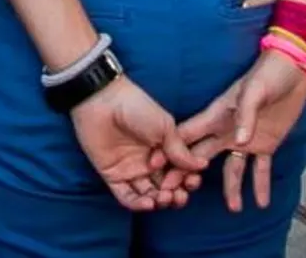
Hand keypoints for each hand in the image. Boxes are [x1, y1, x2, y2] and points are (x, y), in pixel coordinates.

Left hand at [71, 75, 206, 210]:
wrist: (103, 101)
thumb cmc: (136, 107)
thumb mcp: (165, 126)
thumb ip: (180, 150)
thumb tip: (202, 165)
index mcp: (162, 149)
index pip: (179, 172)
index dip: (187, 180)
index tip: (192, 180)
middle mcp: (147, 163)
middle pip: (165, 187)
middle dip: (176, 195)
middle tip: (179, 194)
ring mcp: (130, 170)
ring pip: (148, 195)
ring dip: (159, 202)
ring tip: (164, 197)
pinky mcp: (112, 175)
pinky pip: (126, 197)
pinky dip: (138, 204)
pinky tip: (149, 203)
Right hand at [178, 50, 305, 212]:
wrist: (291, 70)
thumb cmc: (267, 74)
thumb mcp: (254, 90)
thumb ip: (245, 115)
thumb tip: (239, 143)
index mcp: (217, 115)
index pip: (188, 136)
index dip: (172, 151)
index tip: (157, 169)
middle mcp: (226, 131)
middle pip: (201, 157)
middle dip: (187, 175)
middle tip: (176, 195)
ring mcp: (245, 140)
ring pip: (232, 168)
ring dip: (231, 188)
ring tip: (233, 209)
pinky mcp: (266, 144)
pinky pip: (260, 169)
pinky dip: (260, 185)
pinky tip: (260, 203)